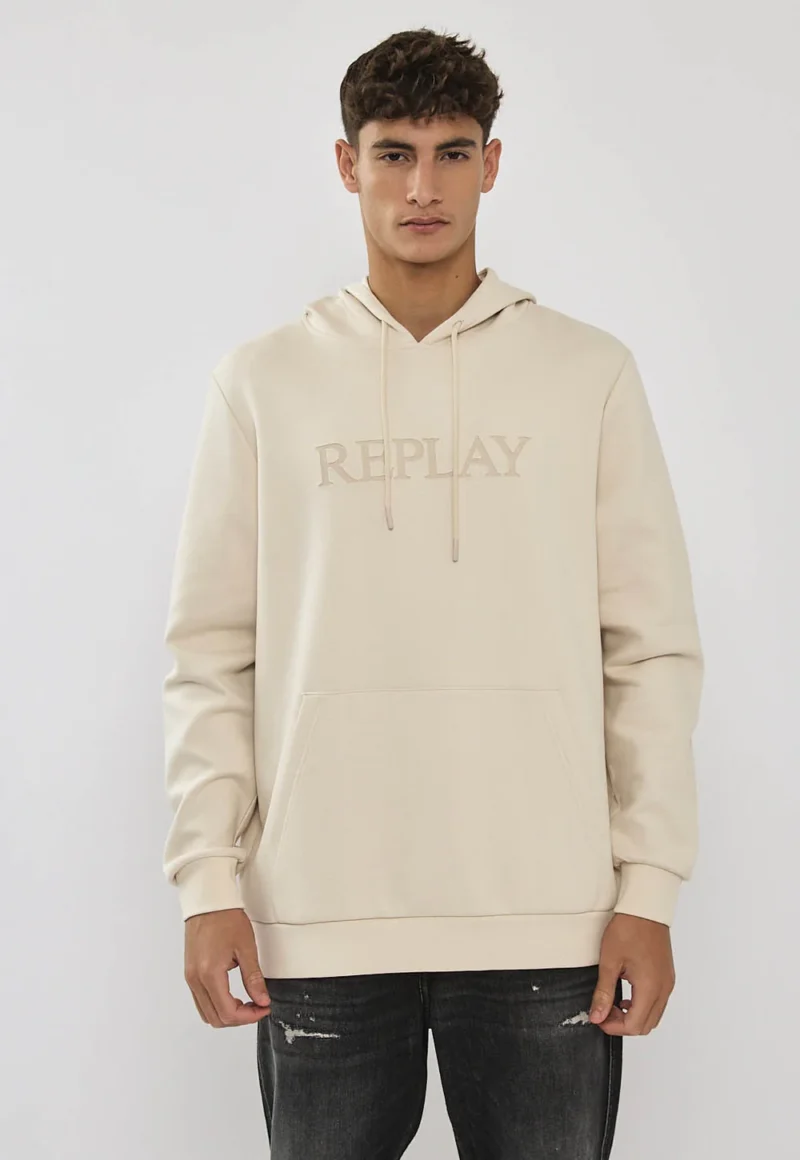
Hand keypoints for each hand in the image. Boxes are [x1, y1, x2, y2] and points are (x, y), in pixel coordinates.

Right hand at [184, 907, 271, 1026]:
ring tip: (247, 1001)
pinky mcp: (189, 973)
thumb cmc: (226, 918)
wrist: (208, 902)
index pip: (228, 1012)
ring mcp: (190, 977)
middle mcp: (195, 980)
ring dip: (227, 1013)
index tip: (263, 1007)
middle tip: (258, 1006)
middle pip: (215, 1018)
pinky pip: (201, 1001)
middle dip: (239, 1018)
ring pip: (206, 1013)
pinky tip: (232, 995)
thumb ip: (253, 978)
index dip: (249, 1016)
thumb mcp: (246, 948)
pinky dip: (217, 1005)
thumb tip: (262, 1000)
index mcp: (209, 974)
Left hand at [588, 912, 675, 1035]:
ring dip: (634, 1015)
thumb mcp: (609, 962)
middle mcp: (664, 989)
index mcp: (650, 988)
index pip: (634, 1025)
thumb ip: (603, 993)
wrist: (645, 907)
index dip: (614, 1027)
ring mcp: (668, 982)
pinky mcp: (667, 975)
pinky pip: (658, 1001)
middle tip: (604, 1010)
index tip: (598, 1017)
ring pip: (653, 1015)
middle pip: (646, 1025)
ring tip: (613, 1001)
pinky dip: (642, 1004)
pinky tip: (627, 993)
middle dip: (623, 1024)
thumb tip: (597, 1016)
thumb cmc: (628, 929)